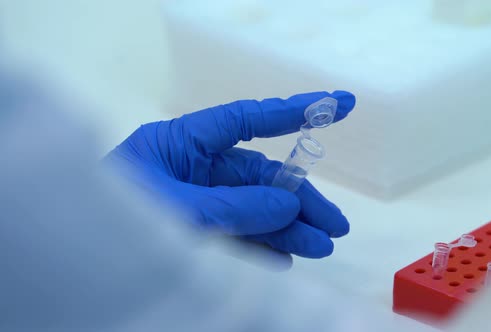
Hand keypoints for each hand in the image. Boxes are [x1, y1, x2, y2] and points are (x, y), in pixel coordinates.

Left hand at [105, 91, 355, 260]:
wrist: (73, 271)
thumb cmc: (114, 223)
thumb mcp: (178, 210)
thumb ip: (236, 206)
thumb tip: (289, 204)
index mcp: (179, 144)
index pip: (246, 120)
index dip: (292, 112)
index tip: (337, 106)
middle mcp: (191, 170)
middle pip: (259, 177)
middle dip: (298, 199)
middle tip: (334, 226)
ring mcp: (195, 204)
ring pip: (254, 210)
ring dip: (288, 229)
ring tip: (321, 247)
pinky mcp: (195, 235)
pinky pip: (237, 237)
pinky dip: (262, 247)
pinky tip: (286, 259)